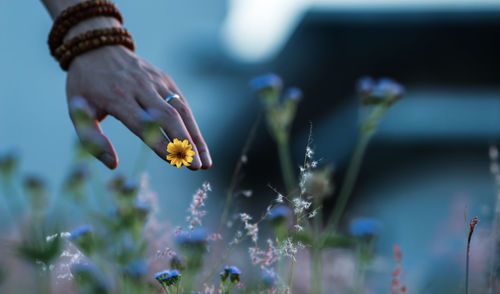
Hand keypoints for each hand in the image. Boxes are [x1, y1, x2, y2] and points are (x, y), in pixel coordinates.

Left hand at [66, 44, 211, 169]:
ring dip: (196, 137)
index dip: (159, 143)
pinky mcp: (165, 79)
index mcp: (117, 97)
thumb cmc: (86, 84)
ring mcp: (156, 82)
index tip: (173, 161)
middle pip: (168, 117)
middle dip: (185, 143)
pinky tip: (200, 144)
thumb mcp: (77, 110)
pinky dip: (193, 125)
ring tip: (206, 162)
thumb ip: (92, 139)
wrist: (97, 46)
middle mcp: (140, 88)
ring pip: (181, 111)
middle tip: (196, 167)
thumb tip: (112, 164)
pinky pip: (182, 103)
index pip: (142, 124)